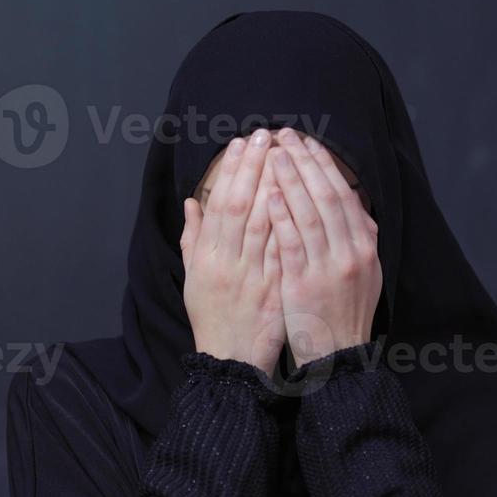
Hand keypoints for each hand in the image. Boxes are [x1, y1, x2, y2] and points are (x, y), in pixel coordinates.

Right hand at [180, 129, 285, 372]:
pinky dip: (295, 225)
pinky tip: (305, 200)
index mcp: (208, 258)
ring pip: (266, 225)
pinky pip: (287, 253)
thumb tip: (192, 202)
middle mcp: (229, 264)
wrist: (230, 360)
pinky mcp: (276, 291)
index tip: (242, 144)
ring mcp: (254, 278)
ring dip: (277, 187)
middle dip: (255, 168)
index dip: (232, 172)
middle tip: (266, 136)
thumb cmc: (211, 317)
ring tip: (286, 155)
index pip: (221, 205)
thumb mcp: (193, 277)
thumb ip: (193, 238)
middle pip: (243, 207)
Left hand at [266, 128, 381, 366]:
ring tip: (272, 155)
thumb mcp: (364, 272)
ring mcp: (328, 268)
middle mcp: (351, 252)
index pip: (343, 193)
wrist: (338, 357)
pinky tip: (268, 195)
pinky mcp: (305, 284)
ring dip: (290, 180)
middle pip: (327, 195)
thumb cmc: (344, 311)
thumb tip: (353, 200)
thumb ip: (358, 235)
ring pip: (310, 213)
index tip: (306, 141)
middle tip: (284, 136)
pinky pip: (292, 243)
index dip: (324, 164)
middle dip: (304, 162)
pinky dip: (281, 216)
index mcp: (364, 246)